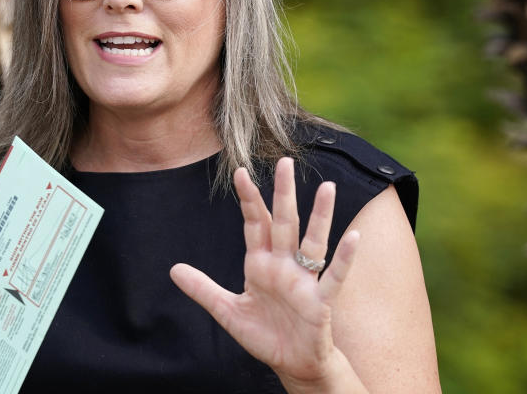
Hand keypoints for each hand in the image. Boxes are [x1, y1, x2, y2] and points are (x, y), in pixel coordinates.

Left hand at [169, 157, 361, 391]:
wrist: (292, 364)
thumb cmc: (265, 335)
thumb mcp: (228, 311)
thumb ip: (203, 289)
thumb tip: (173, 269)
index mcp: (261, 264)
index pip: (255, 224)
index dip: (249, 199)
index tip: (241, 172)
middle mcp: (284, 265)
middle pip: (284, 222)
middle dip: (283, 193)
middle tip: (285, 161)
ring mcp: (304, 280)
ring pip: (312, 242)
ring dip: (320, 216)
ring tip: (327, 187)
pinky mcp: (320, 301)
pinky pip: (334, 276)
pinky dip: (344, 258)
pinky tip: (353, 237)